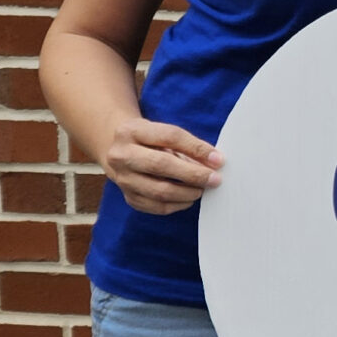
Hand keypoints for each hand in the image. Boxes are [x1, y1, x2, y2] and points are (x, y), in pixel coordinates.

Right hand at [103, 119, 223, 215]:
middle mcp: (121, 155)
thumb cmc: (149, 141)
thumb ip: (186, 145)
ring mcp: (122, 178)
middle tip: (214, 179)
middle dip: (193, 174)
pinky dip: (176, 205)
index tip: (218, 159)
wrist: (118, 151)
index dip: (196, 148)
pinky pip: (155, 206)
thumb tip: (214, 162)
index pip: (169, 137)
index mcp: (132, 131)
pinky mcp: (127, 196)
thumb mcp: (162, 133)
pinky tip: (188, 199)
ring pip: (158, 190)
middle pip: (160, 165)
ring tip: (202, 190)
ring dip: (186, 193)